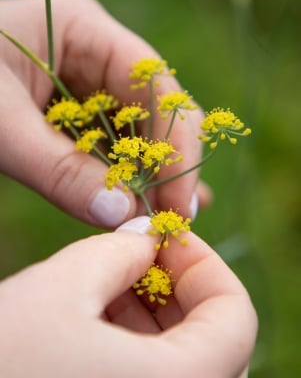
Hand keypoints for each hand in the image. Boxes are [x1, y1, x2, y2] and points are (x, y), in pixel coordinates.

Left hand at [0, 0, 210, 228]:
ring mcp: (88, 84)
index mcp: (84, 31)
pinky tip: (144, 203)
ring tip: (171, 217)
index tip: (180, 200)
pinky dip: (127, 176)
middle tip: (176, 218)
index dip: (177, 145)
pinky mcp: (76, 114)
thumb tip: (121, 215)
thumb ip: (59, 170)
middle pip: (155, 109)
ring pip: (138, 130)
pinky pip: (111, 145)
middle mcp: (95, 55)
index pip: (155, 85)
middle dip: (170, 164)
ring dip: (154, 175)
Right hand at [0, 217, 256, 376]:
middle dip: (176, 284)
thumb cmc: (1, 357)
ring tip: (112, 277)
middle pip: (211, 337)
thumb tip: (146, 236)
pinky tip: (99, 311)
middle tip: (139, 252)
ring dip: (154, 310)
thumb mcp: (63, 285)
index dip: (204, 263)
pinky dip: (135, 339)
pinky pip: (150, 376)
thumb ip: (119, 250)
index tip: (166, 235)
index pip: (235, 315)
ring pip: (181, 358)